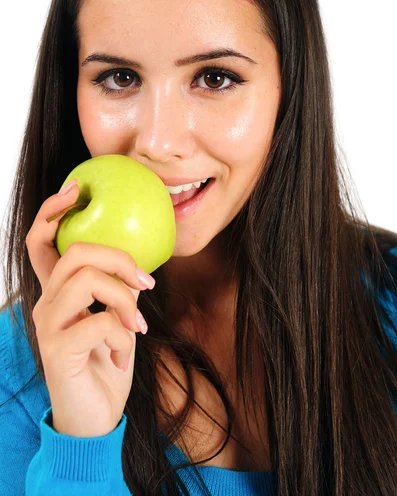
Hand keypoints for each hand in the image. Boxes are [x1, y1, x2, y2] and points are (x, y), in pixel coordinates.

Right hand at [25, 180, 154, 437]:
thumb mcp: (116, 319)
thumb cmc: (106, 363)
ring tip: (137, 326)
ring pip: (87, 280)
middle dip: (118, 258)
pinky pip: (100, 321)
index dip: (53, 211)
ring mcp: (48, 326)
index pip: (41, 241)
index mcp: (58, 293)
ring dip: (124, 299)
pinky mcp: (58, 351)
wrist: (95, 417)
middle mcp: (46, 304)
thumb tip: (138, 265)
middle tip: (145, 281)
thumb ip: (116, 290)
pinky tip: (121, 354)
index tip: (77, 189)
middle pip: (75, 252)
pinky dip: (123, 335)